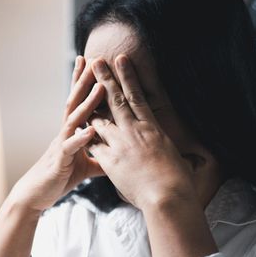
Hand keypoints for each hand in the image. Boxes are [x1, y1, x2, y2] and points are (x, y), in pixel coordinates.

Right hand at [6, 56, 105, 212]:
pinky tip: (91, 130)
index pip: (78, 102)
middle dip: (84, 81)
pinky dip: (81, 138)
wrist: (35, 196)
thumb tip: (116, 156)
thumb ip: (99, 159)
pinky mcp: (59, 161)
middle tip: (95, 60)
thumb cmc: (57, 179)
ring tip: (100, 87)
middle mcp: (64, 134)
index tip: (91, 62)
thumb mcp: (83, 167)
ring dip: (87, 103)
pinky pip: (71, 148)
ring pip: (74, 120)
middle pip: (75, 102)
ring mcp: (61, 145)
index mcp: (70, 133)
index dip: (83, 83)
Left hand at [86, 55, 196, 211]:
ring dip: (89, 106)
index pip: (138, 96)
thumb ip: (165, 146)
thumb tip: (174, 148)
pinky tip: (77, 128)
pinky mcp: (110, 161)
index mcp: (152, 128)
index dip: (128, 76)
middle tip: (96, 62)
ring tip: (80, 92)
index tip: (120, 60)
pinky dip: (86, 136)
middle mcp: (135, 131)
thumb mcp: (174, 156)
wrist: (167, 197)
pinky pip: (93, 145)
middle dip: (105, 79)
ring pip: (101, 120)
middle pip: (117, 100)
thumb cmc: (178, 180)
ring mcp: (121, 145)